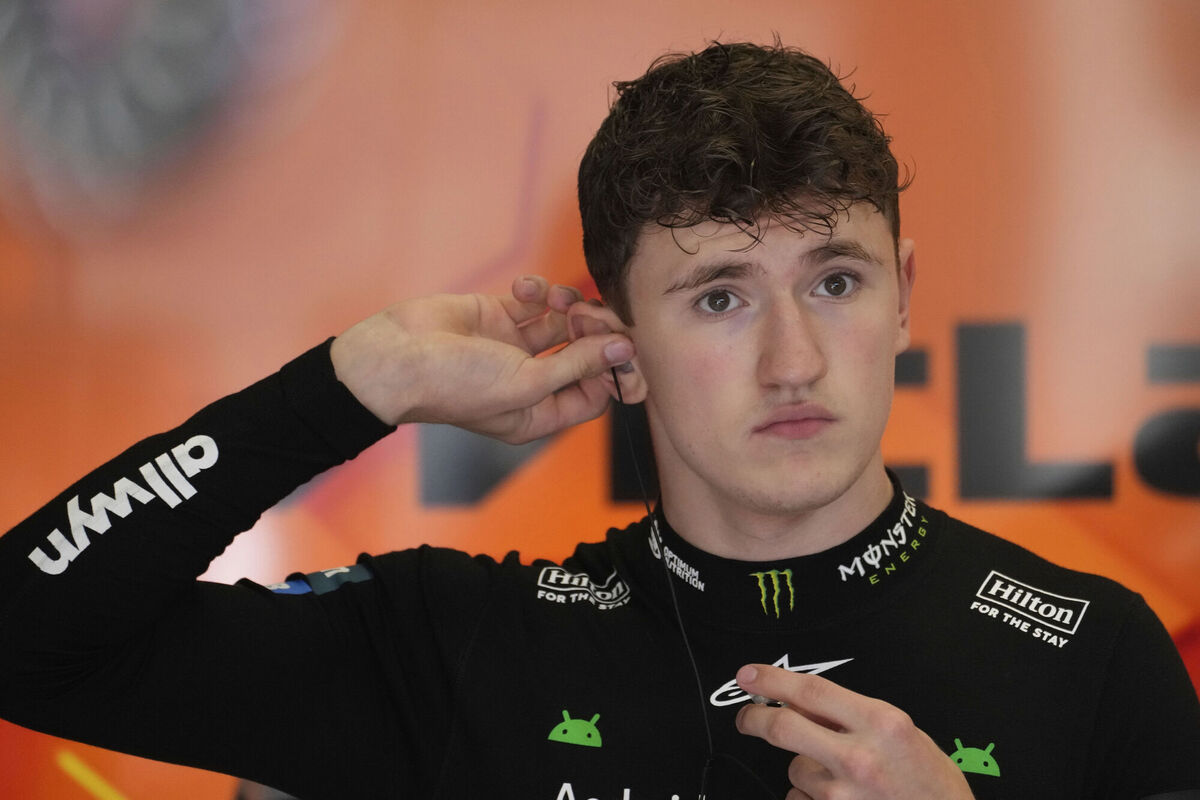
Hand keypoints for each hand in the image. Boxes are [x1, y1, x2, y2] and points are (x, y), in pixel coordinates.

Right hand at [330, 276, 633, 443]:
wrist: (394, 357)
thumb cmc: (454, 385)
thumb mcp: (525, 382)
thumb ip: (577, 363)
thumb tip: (624, 349)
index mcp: (539, 413)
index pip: (596, 392)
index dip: (611, 369)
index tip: (621, 345)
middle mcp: (531, 381)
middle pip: (586, 354)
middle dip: (594, 332)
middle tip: (593, 315)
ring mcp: (516, 347)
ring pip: (564, 322)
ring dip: (568, 305)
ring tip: (556, 300)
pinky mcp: (499, 316)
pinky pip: (535, 300)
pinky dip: (537, 290)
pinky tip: (525, 288)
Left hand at [735, 664, 974, 799]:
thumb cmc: (930, 781)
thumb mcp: (901, 732)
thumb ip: (852, 716)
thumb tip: (802, 704)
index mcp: (880, 723)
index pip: (811, 691)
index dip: (772, 680)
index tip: (749, 675)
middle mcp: (859, 757)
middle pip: (784, 728)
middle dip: (755, 719)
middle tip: (747, 718)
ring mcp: (844, 794)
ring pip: (795, 770)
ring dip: (804, 768)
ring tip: (837, 774)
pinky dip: (811, 797)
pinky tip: (837, 796)